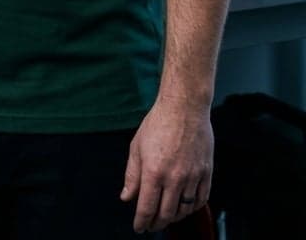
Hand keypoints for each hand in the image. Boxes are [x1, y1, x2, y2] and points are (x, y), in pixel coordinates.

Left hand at [120, 97, 212, 232]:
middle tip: (151, 225)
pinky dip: (192, 208)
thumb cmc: (158, 123)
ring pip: (184, 209)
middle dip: (157, 223)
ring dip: (174, 218)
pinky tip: (185, 207)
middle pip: (166, 214)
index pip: (147, 207)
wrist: (184, 107)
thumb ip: (132, 175)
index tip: (139, 228)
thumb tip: (127, 197)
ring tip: (166, 217)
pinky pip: (201, 199)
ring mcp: (193, 176)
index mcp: (153, 171)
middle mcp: (174, 177)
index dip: (142, 222)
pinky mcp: (206, 172)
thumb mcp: (137, 146)